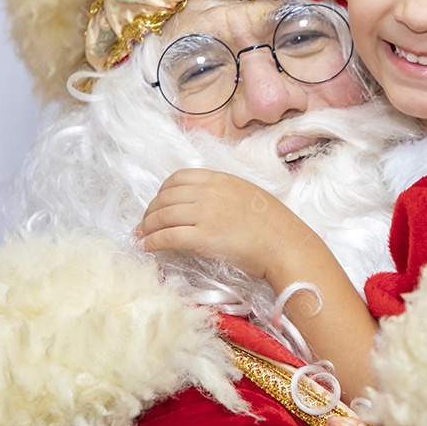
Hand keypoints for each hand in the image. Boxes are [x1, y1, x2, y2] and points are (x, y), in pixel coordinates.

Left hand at [137, 168, 304, 280]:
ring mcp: (205, 213)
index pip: (178, 178)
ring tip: (142, 236)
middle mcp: (209, 192)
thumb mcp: (247, 194)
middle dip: (150, 211)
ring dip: (147, 227)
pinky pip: (168, 236)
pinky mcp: (203, 237)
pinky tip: (148, 247)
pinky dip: (153, 241)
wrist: (284, 243)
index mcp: (220, 179)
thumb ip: (223, 193)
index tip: (158, 203)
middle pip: (166, 197)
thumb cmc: (273, 224)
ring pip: (162, 216)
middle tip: (145, 223)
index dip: (162, 191)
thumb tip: (204, 203)